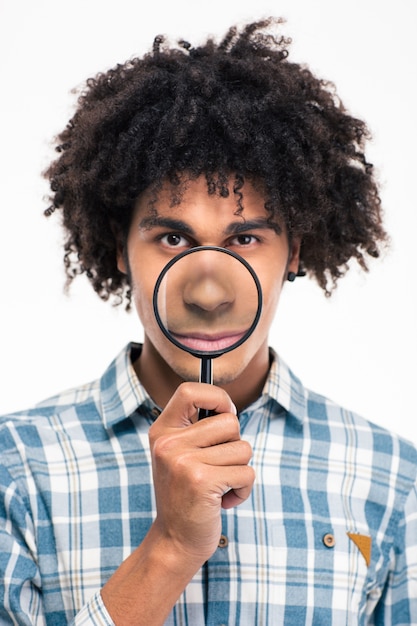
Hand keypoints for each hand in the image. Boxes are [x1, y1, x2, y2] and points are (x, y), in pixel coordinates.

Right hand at [149, 382, 254, 565]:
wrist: (174, 541)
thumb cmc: (186, 494)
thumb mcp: (180, 455)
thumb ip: (198, 429)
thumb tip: (229, 407)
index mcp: (162, 431)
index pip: (190, 390)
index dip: (217, 397)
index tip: (225, 414)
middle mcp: (168, 443)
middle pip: (230, 421)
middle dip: (235, 444)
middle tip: (217, 466)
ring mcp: (183, 462)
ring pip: (243, 448)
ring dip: (239, 470)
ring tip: (219, 486)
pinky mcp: (202, 482)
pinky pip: (246, 472)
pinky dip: (243, 489)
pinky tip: (222, 501)